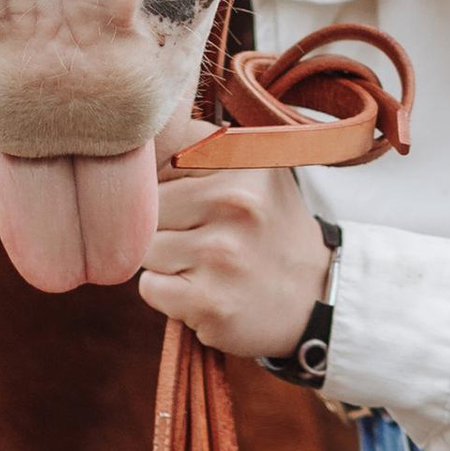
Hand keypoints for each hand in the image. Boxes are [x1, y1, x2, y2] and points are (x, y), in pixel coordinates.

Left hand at [137, 167, 326, 359]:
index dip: (166, 183)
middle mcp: (236, 202)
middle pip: (148, 207)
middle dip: (164, 225)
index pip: (161, 159)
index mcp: (244, 161)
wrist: (315, 295)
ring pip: (145, 249)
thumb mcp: (253, 171)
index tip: (191, 199)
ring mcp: (222, 254)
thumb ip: (199, 149)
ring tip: (206, 265)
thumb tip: (134, 151)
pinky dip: (167, 294)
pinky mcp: (208, 301)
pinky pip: (148, 287)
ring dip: (165, 262)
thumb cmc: (268, 230)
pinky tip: (203, 290)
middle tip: (203, 238)